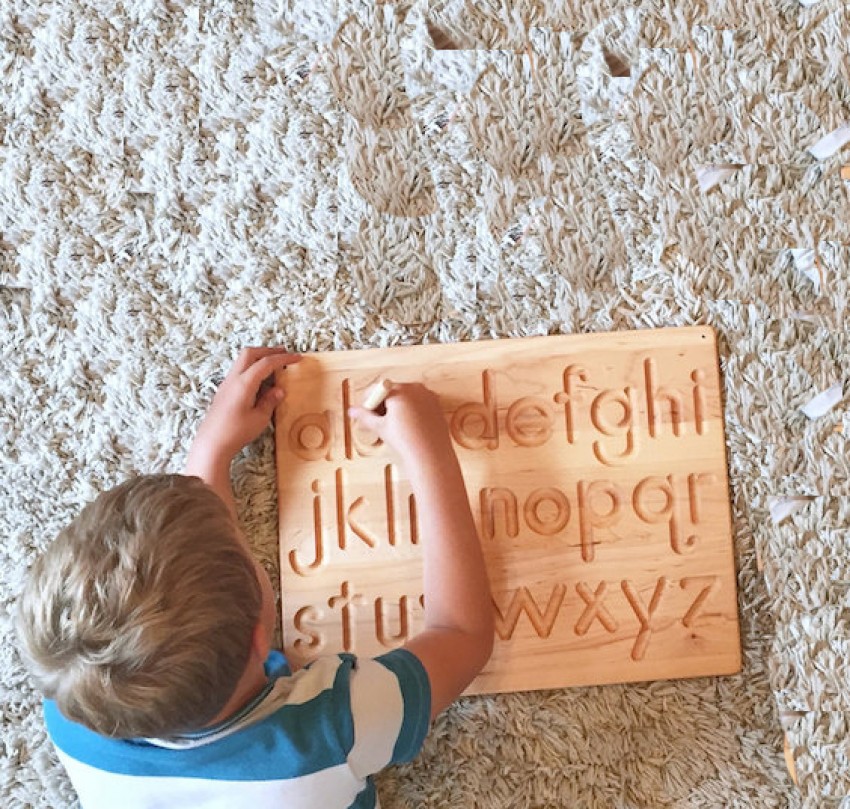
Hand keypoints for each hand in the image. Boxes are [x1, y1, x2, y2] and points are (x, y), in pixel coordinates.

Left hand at [189, 347, 301, 462]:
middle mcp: (233, 379)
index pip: (266, 363)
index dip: (283, 358)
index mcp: (244, 383)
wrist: (212, 444)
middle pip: (250, 353)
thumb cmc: (236, 433)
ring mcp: (226, 384)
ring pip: (242, 360)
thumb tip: (279, 390)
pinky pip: (238, 371)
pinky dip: (251, 367)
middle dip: (268, 350)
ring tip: (273, 364)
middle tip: (283, 353)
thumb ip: (270, 401)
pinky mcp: (224, 391)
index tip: (297, 357)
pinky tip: (260, 379)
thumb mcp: (259, 418)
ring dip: (258, 358)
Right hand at [348, 383, 453, 466]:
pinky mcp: (436, 404)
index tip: (366, 412)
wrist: (430, 455)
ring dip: (396, 408)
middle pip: (391, 391)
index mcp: (399, 391)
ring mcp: (427, 396)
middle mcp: (415, 388)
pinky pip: (418, 402)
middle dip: (382, 405)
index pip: (376, 389)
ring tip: (393, 426)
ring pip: (405, 397)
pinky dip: (410, 410)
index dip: (368, 402)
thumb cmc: (407, 441)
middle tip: (378, 422)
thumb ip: (365, 416)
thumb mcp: (380, 427)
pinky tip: (408, 426)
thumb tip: (352, 411)